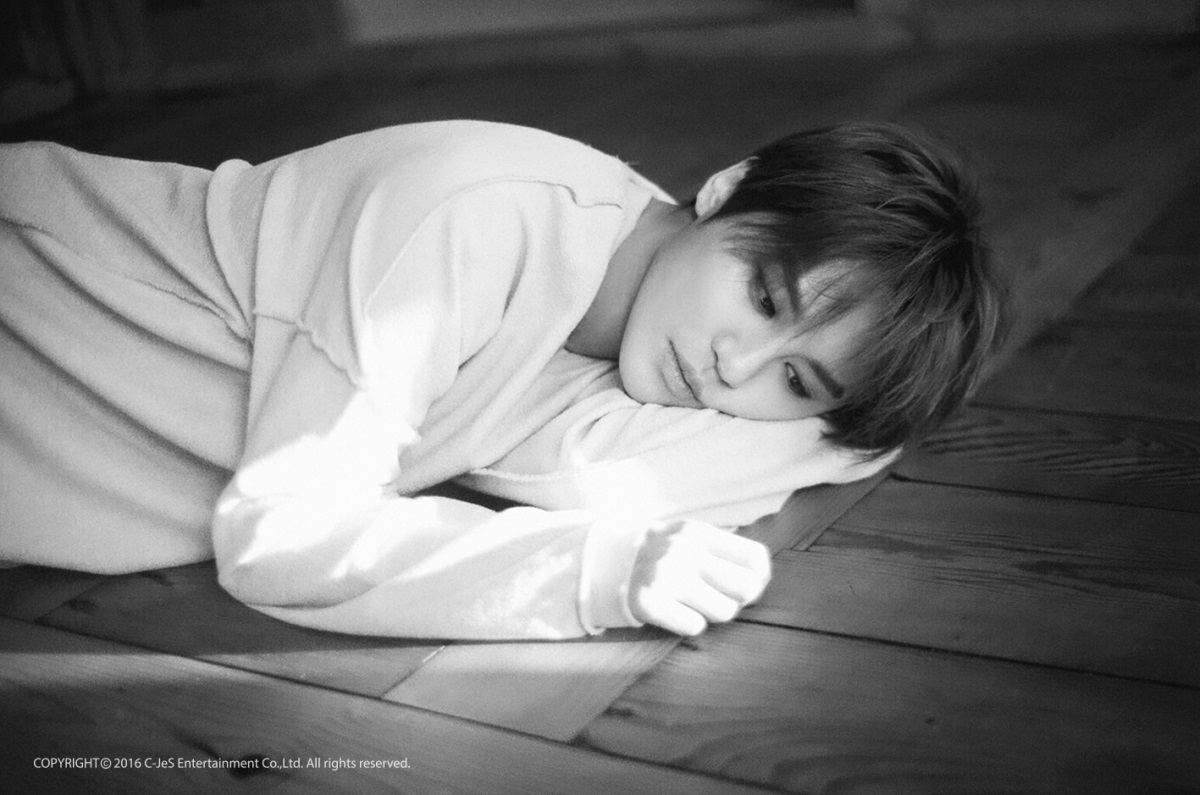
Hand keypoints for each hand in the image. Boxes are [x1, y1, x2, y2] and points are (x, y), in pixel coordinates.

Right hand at [628, 519, 770, 635]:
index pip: (755, 558)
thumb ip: (728, 553)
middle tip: (719, 596)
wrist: (611, 564)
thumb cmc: (668, 557)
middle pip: (746, 587)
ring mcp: (666, 576)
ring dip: (712, 613)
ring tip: (694, 602)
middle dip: (738, 598)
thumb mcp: (694, 541)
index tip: (745, 584)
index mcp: (700, 532)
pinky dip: (688, 623)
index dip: (759, 578)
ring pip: (724, 612)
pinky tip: (675, 610)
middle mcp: (684, 550)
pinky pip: (695, 627)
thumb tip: (761, 578)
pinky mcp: (650, 602)